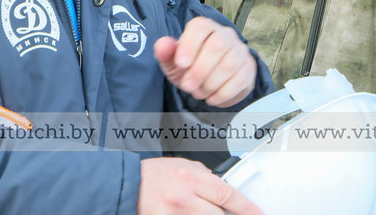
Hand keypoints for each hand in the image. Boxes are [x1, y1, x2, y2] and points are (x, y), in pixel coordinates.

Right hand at [139, 157, 262, 214]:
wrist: (128, 184)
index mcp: (191, 178)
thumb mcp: (187, 166)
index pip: (227, 195)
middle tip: (237, 214)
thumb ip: (208, 179)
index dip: (247, 208)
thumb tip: (226, 194)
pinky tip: (196, 214)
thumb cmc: (157, 174)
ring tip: (208, 211)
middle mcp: (183, 198)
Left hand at [156, 17, 256, 107]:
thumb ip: (165, 53)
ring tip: (199, 92)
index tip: (181, 64)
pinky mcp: (249, 68)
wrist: (213, 78)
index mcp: (205, 27)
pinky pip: (240, 80)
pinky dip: (222, 93)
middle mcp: (225, 34)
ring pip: (230, 64)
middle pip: (218, 45)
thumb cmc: (191, 65)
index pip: (200, 27)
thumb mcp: (173, 62)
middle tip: (187, 86)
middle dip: (200, 70)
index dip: (190, 45)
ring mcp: (240, 50)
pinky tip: (212, 97)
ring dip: (210, 83)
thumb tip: (163, 44)